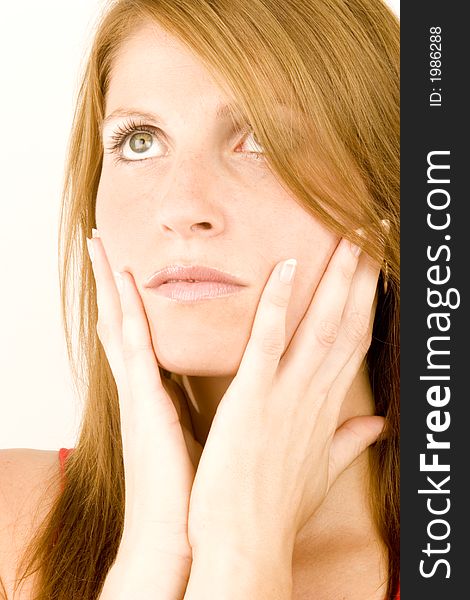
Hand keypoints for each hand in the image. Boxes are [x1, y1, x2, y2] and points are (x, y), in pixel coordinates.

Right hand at [87, 230, 201, 595]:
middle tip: (102, 243)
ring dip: (110, 283)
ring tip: (101, 245)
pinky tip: (123, 281)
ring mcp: (137, 392)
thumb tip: (229, 391)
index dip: (130, 303)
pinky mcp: (144, 403)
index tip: (128, 271)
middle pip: (121, 322)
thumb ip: (206, 408)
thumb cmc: (190, 490)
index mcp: (154, 395)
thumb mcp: (203, 436)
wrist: (174, 537)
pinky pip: (134, 346)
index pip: (139, 338)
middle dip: (111, 282)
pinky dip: (126, 312)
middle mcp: (139, 387)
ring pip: (121, 324)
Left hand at [187, 231, 385, 557]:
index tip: (373, 266)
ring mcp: (286, 394)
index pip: (355, 340)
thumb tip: (378, 426)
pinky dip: (277, 303)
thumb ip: (349, 442)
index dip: (367, 300)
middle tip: (371, 229)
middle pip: (348, 321)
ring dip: (336, 276)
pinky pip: (268, 342)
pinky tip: (284, 265)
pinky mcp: (252, 398)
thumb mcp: (321, 471)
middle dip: (362, 273)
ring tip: (347, 233)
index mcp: (327, 407)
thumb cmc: (277, 507)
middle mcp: (315, 394)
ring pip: (320, 323)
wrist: (246, 543)